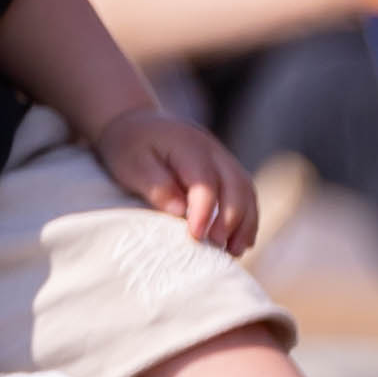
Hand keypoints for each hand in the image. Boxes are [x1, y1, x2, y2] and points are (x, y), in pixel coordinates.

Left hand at [89, 109, 257, 254]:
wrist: (136, 124)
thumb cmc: (130, 148)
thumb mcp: (131, 164)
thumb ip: (156, 186)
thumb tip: (179, 211)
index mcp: (187, 145)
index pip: (204, 181)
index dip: (204, 211)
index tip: (196, 236)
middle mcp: (213, 150)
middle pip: (236, 186)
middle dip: (230, 221)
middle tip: (215, 248)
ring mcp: (224, 159)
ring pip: (247, 192)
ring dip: (245, 224)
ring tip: (232, 252)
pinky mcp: (228, 171)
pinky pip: (247, 195)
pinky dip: (247, 220)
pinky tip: (239, 243)